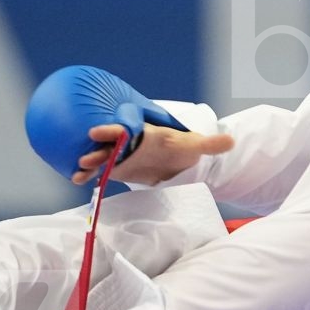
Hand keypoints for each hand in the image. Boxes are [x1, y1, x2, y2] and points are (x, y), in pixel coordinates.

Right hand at [73, 123, 234, 185]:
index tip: (96, 131)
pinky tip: (78, 181)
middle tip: (85, 156)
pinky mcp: (116, 168)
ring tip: (78, 172)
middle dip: (97, 150)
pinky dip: (90, 174)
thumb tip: (231, 141)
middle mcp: (128, 143)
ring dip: (90, 163)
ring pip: (101, 157)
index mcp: (143, 134)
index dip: (111, 130)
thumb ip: (211, 144)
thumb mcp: (195, 146)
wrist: (174, 158)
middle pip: (109, 144)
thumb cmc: (181, 148)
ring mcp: (120, 155)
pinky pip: (100, 170)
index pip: (125, 129)